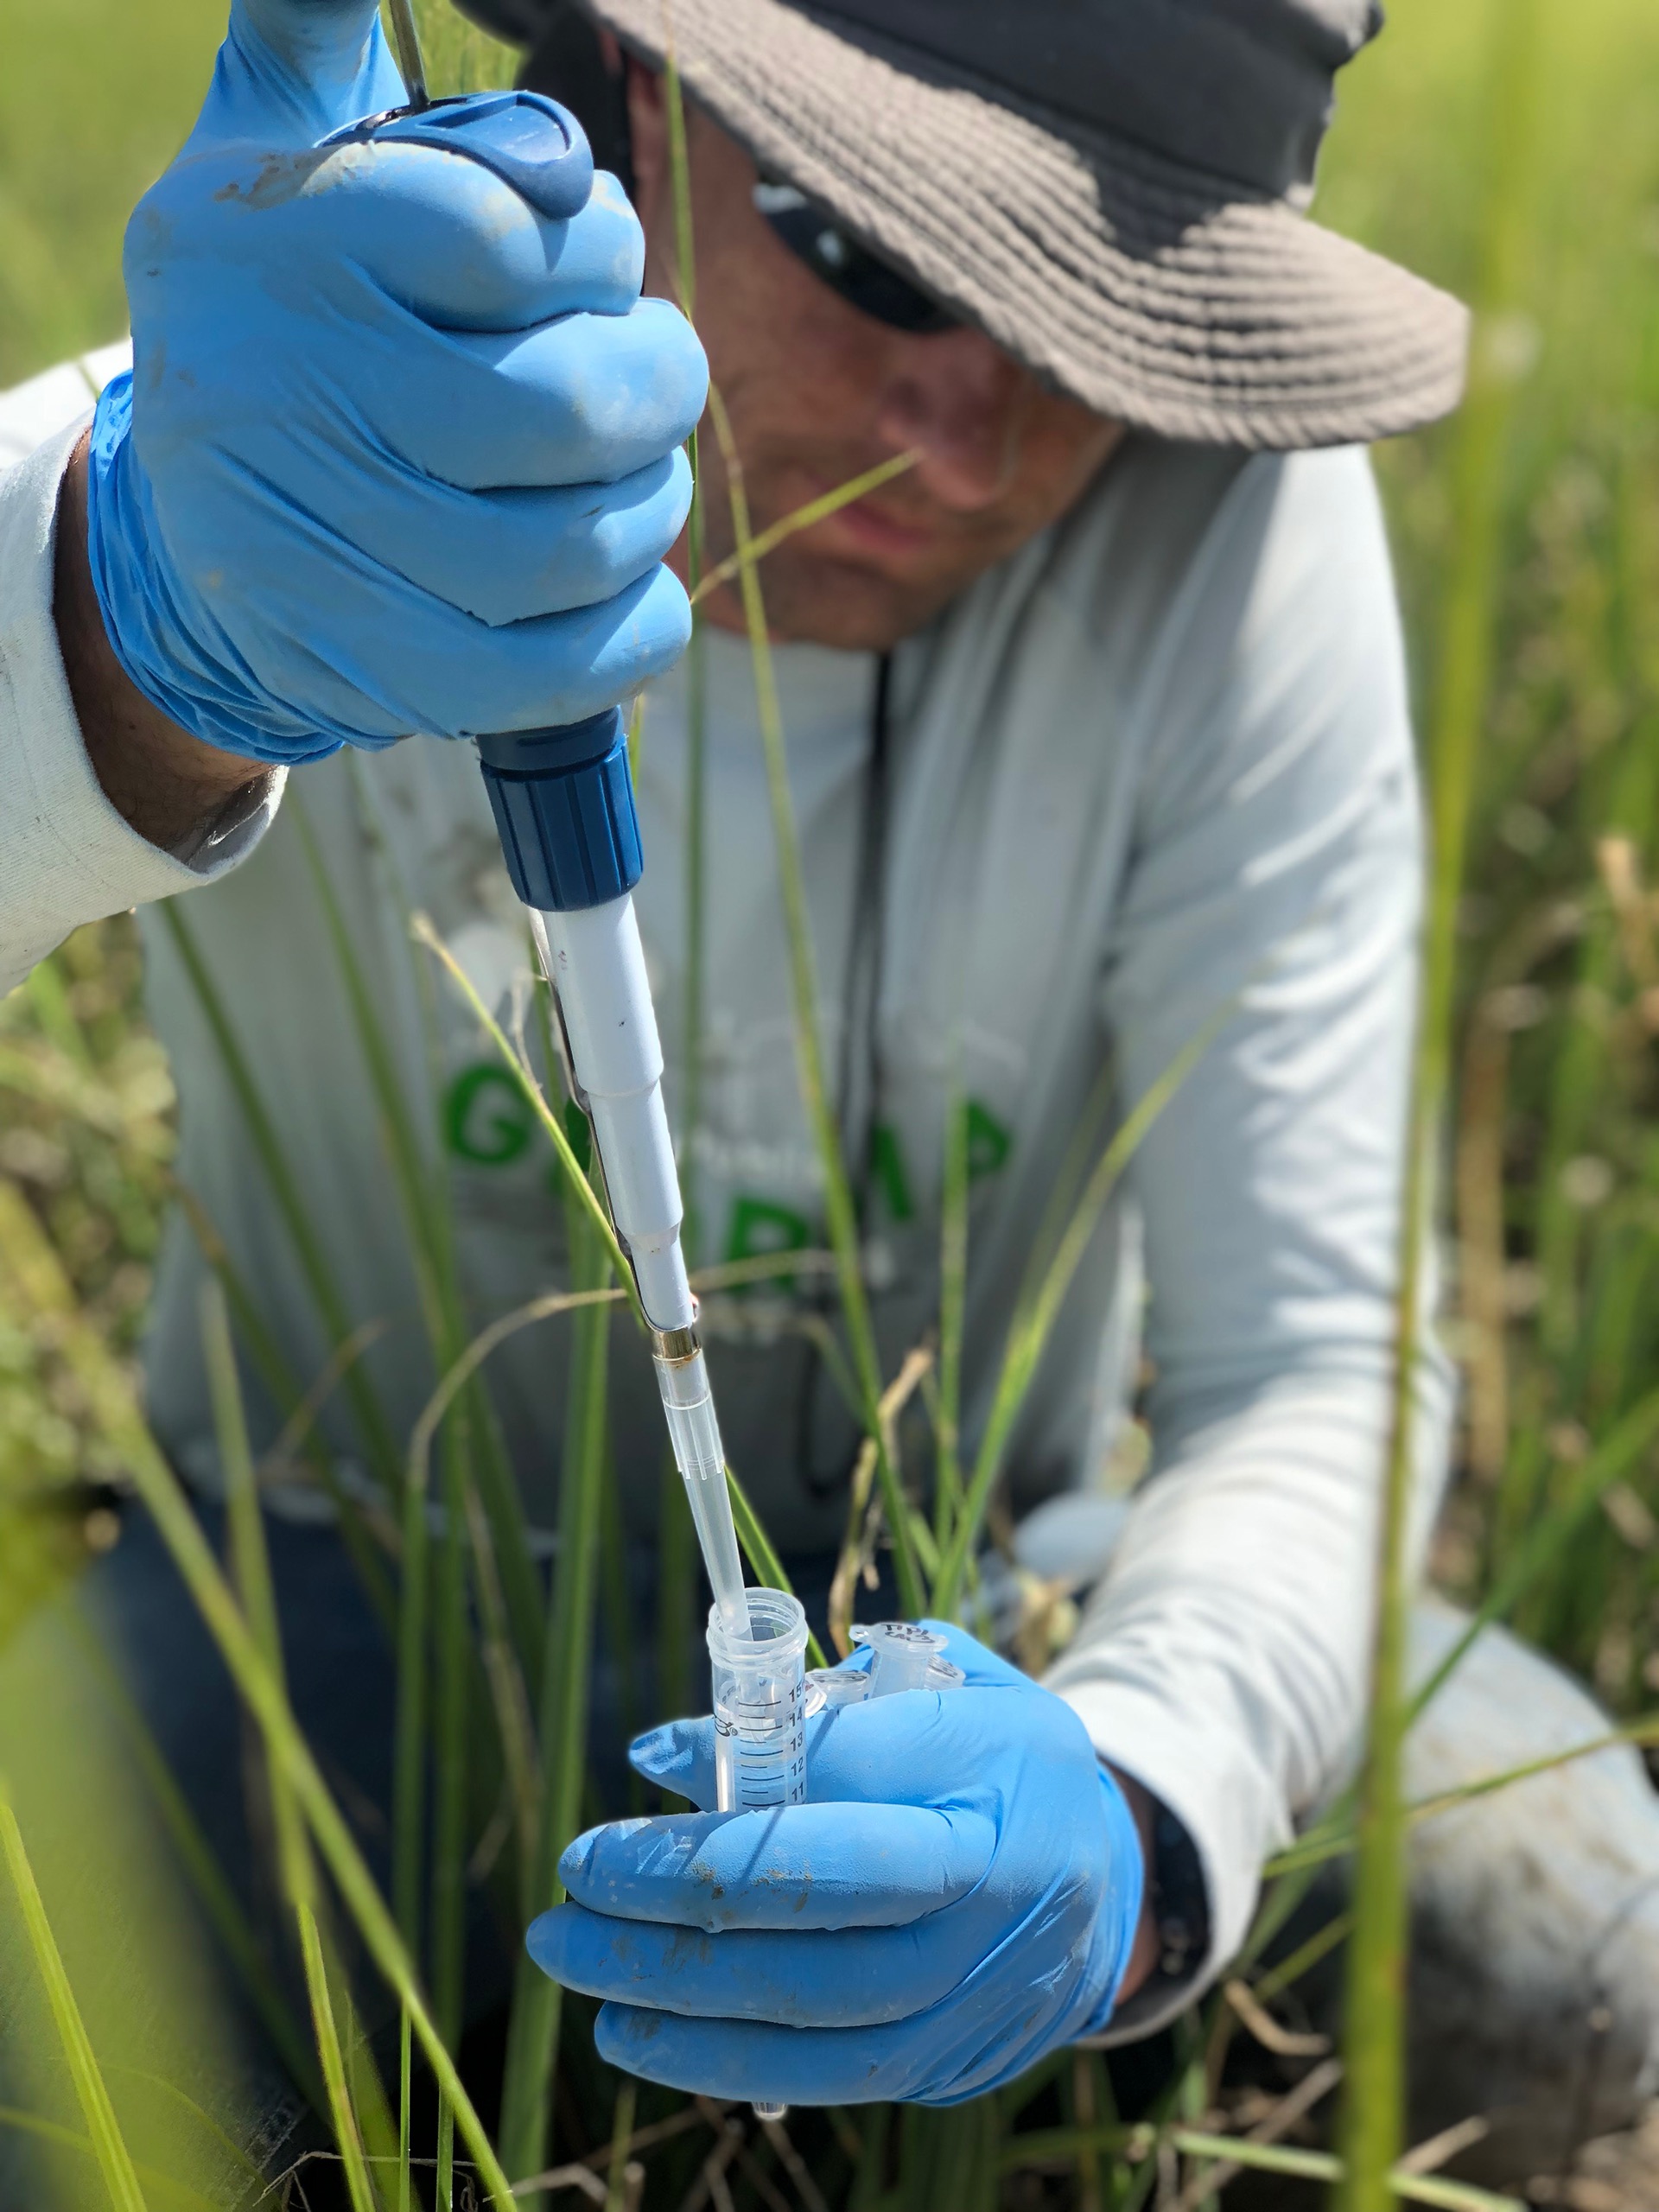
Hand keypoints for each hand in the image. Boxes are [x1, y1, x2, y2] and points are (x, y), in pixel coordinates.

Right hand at [85, 0, 705, 765]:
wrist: (182, 529)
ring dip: (651, 510)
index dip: (594, 248)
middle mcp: (281, 393)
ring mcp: (315, 545)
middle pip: (554, 410)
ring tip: (646, 480)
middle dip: (656, 388)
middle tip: (662, 374)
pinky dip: (631, 634)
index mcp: (277, 244)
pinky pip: (543, 672)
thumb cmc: (278, 316)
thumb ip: (315, 33)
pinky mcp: (362, 664)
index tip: (598, 257)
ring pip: (562, 549)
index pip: (497, 235)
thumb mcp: (271, 153)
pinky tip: (643, 591)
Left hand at [528, 1622, 1144, 2106]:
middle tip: (572, 1882)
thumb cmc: (993, 1756)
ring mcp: (970, 2004)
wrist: (1102, 1877)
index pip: (847, 1805)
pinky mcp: (943, 2068)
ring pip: (805, 2017)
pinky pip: (819, 2081)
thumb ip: (813, 1711)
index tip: (641, 1769)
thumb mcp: (935, 1686)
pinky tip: (633, 2032)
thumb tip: (661, 1753)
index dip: (730, 1794)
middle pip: (811, 1922)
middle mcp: (991, 1911)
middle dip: (672, 1904)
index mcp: (995, 1794)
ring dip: (671, 1994)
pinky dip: (716, 2062)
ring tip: (572, 1957)